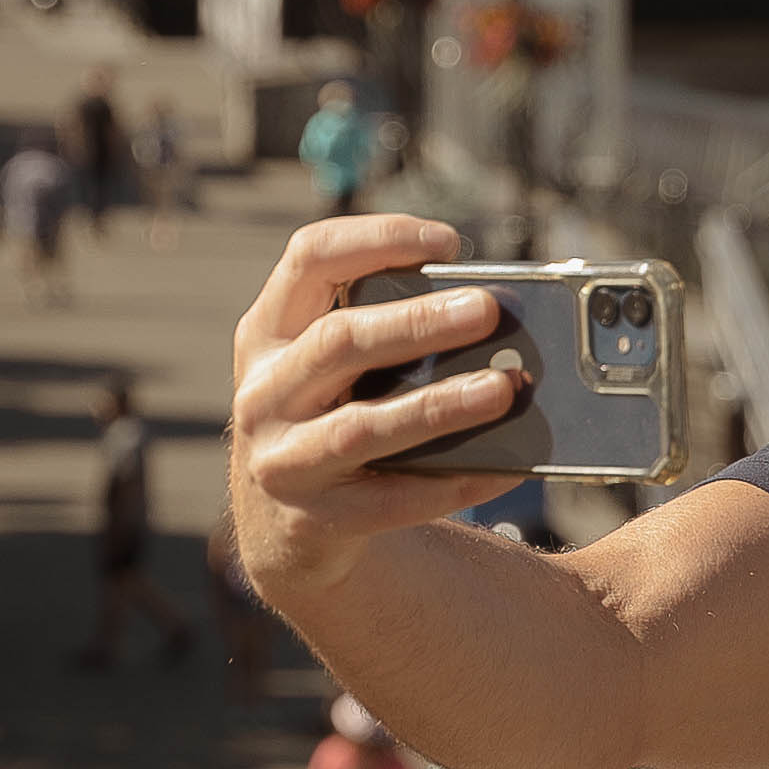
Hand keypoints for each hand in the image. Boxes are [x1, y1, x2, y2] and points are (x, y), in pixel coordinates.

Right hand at [229, 217, 525, 598]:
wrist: (284, 530)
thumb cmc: (329, 419)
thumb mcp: (330, 369)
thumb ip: (384, 332)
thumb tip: (488, 311)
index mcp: (268, 333)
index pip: (309, 258)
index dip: (377, 238)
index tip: (447, 241)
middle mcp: (264, 392)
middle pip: (339, 341)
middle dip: (416, 322)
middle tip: (486, 310)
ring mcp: (283, 459)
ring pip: (362, 426)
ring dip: (437, 405)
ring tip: (501, 388)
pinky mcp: (315, 520)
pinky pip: (393, 499)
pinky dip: (452, 482)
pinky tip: (504, 468)